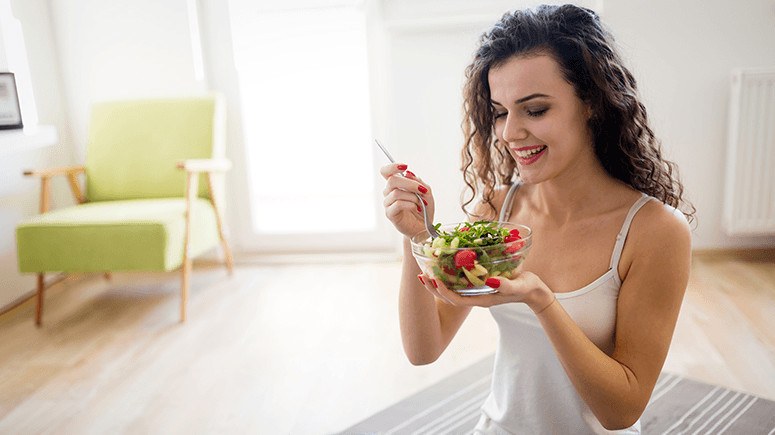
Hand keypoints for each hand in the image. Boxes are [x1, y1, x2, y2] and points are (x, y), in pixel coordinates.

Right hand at [380, 163, 434, 237]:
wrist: (424, 227)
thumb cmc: (424, 208)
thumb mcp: (426, 191)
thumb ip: (418, 181)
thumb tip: (408, 173)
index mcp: (396, 185)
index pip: (385, 171)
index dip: (392, 166)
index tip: (405, 166)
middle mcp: (389, 193)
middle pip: (392, 180)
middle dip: (410, 184)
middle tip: (422, 190)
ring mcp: (388, 204)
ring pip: (396, 193)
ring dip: (413, 196)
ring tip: (422, 203)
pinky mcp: (390, 214)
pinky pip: (397, 204)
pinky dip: (410, 204)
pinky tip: (418, 208)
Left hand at [416, 270, 555, 312]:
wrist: (535, 291)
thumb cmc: (527, 288)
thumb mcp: (519, 286)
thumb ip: (506, 285)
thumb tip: (490, 281)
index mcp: (482, 300)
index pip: (456, 299)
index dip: (442, 291)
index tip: (433, 279)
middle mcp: (476, 297)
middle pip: (449, 296)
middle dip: (434, 287)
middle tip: (422, 274)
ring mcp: (477, 292)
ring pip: (452, 289)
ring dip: (439, 281)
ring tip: (426, 270)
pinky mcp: (480, 284)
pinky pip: (460, 282)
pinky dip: (449, 275)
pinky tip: (444, 265)